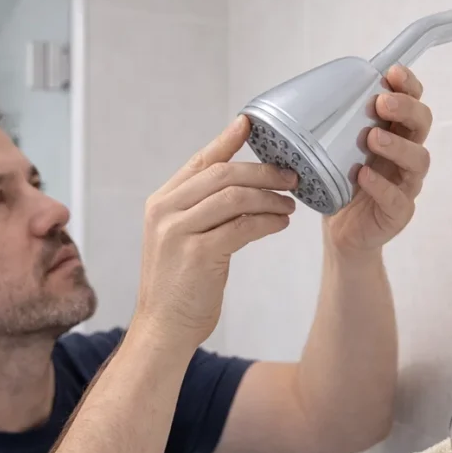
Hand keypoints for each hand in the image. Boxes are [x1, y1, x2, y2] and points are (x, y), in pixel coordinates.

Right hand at [132, 115, 297, 350]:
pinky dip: (267, 221)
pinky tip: (281, 223)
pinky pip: (243, 226)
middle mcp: (166, 212)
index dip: (226, 141)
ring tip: (290, 203)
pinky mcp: (198, 254)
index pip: (199, 162)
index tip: (250, 123)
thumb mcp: (181, 239)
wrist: (163, 328)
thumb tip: (241, 187)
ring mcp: (179, 232)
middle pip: (222, 175)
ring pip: (235, 197)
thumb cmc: (178, 287)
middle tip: (291, 176)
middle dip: (262, 171)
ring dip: (269, 197)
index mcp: (161, 203)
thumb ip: (200, 211)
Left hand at [324, 65, 432, 254]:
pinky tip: (363, 176)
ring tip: (372, 138)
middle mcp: (405, 155)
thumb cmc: (342, 184)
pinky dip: (381, 186)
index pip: (412, 103)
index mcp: (394, 134)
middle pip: (421, 125)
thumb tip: (309, 93)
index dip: (408, 86)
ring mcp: (406, 184)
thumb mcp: (336, 149)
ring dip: (397, 145)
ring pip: (418, 159)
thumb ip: (335, 125)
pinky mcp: (399, 212)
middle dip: (406, 109)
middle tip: (381, 103)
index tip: (393, 73)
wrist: (341, 233)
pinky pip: (397, 198)